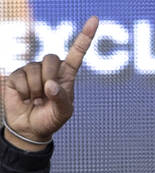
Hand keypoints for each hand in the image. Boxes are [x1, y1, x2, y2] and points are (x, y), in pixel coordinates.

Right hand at [2, 16, 97, 149]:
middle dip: (50, 77)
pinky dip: (25, 92)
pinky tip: (26, 98)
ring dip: (37, 89)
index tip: (95, 20)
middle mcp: (49, 69)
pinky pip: (21, 78)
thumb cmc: (51, 119)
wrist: (31, 128)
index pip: (77, 53)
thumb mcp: (63, 112)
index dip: (85, 37)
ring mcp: (32, 70)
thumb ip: (61, 98)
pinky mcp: (17, 75)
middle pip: (51, 58)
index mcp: (66, 75)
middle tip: (47, 95)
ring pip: (35, 69)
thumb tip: (50, 84)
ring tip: (36, 99)